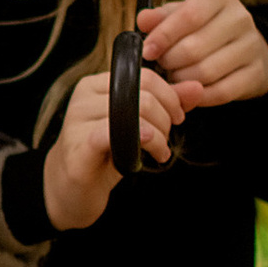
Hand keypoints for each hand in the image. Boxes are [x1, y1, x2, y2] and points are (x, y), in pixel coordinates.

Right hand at [42, 59, 178, 230]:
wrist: (70, 190)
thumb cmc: (104, 154)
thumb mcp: (136, 125)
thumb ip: (165, 104)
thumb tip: (197, 88)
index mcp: (95, 85)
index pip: (143, 76)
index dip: (170, 96)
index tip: (177, 118)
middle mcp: (82, 97)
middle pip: (141, 94)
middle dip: (165, 119)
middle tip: (166, 139)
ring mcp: (76, 121)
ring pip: (133, 114)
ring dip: (157, 136)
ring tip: (160, 152)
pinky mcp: (77, 147)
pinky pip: (112, 134)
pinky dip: (139, 141)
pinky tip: (148, 153)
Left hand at [137, 0, 267, 111]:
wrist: (240, 46)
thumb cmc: (201, 28)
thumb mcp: (179, 15)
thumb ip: (160, 17)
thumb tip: (144, 20)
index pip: (189, 16)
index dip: (163, 36)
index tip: (147, 51)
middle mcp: (240, 17)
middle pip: (194, 48)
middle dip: (170, 62)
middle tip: (162, 66)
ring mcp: (252, 45)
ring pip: (206, 72)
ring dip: (182, 80)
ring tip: (174, 77)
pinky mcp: (257, 72)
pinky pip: (221, 92)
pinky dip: (199, 96)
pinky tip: (189, 90)